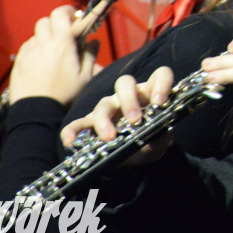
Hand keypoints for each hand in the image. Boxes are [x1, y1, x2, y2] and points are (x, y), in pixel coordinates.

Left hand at [8, 5, 98, 103]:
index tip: (74, 16)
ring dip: (45, 37)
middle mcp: (43, 44)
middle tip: (64, 34)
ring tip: (53, 51)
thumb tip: (94, 42)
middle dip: (55, 24)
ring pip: (36, 35)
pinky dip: (36, 49)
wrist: (36, 110)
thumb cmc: (64, 94)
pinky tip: (42, 61)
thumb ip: (91, 56)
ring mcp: (28, 53)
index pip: (60, 14)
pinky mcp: (19, 62)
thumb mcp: (85, 77)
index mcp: (62, 45)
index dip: (67, 11)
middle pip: (45, 21)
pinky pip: (28, 47)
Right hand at [60, 67, 175, 165]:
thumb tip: (154, 140)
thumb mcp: (159, 142)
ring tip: (109, 137)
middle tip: (135, 120)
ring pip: (103, 103)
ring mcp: (109, 107)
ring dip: (104, 120)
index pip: (160, 75)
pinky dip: (73, 131)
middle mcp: (129, 95)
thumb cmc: (150, 141)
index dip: (162, 83)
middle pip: (125, 83)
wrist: (134, 156)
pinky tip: (70, 142)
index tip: (160, 102)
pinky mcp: (91, 122)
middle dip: (129, 100)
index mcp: (150, 94)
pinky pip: (78, 123)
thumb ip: (160, 140)